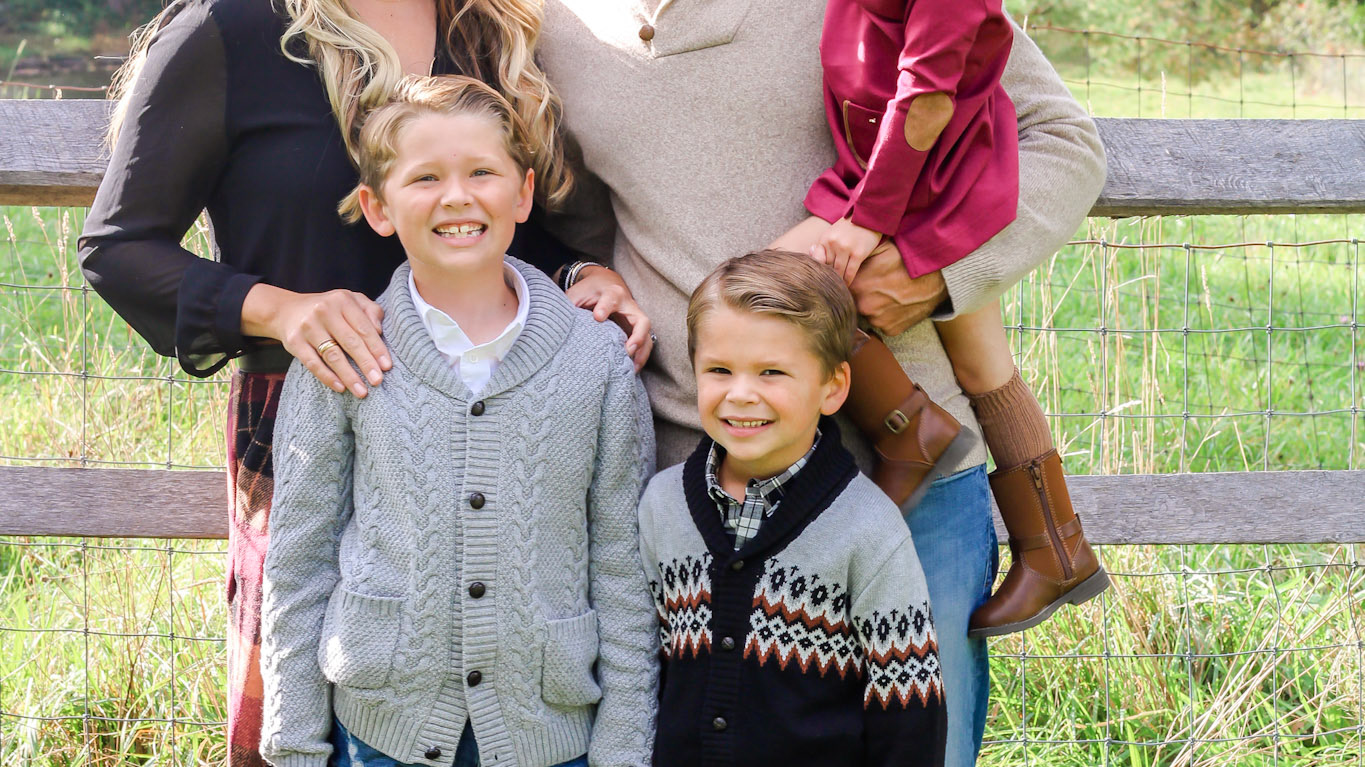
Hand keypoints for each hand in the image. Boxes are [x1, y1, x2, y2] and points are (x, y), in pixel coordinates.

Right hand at [242, 283, 389, 396]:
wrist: (287, 310)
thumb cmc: (329, 309)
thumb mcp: (350, 301)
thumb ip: (370, 311)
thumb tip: (380, 330)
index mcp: (342, 300)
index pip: (364, 327)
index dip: (377, 348)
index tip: (387, 366)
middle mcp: (324, 311)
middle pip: (350, 342)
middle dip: (366, 363)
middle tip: (378, 381)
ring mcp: (308, 326)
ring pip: (332, 355)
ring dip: (349, 375)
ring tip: (362, 391)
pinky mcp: (294, 341)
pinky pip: (313, 363)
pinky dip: (327, 377)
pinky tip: (340, 387)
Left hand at [565, 265, 654, 370]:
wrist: (605, 283)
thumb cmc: (589, 290)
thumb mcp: (577, 293)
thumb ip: (569, 305)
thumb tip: (556, 324)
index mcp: (611, 293)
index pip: (611, 298)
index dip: (605, 307)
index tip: (598, 317)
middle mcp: (628, 305)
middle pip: (641, 320)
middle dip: (637, 336)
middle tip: (627, 350)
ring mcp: (635, 318)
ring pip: (647, 335)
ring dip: (642, 353)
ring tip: (632, 369)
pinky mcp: (636, 329)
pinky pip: (645, 344)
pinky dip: (640, 357)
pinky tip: (632, 371)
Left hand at [811, 217, 883, 283]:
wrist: (868, 216)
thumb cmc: (849, 227)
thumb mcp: (832, 232)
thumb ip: (822, 245)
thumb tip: (810, 254)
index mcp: (824, 239)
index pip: (818, 261)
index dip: (819, 272)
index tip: (819, 281)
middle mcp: (833, 244)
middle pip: (827, 268)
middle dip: (827, 278)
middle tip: (826, 289)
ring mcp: (845, 248)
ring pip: (838, 272)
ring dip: (838, 282)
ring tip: (837, 290)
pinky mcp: (858, 253)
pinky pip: (850, 272)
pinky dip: (848, 281)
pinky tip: (847, 286)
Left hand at [848, 242, 947, 335]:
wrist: (937, 276)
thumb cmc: (907, 260)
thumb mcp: (879, 249)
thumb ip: (857, 258)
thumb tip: (841, 261)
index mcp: (857, 286)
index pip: (842, 289)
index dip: (850, 284)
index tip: (859, 280)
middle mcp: (864, 307)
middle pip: (854, 304)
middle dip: (862, 296)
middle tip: (878, 286)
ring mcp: (878, 321)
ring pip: (869, 314)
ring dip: (875, 307)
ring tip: (890, 294)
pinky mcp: (891, 330)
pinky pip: (883, 324)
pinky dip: (888, 316)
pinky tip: (898, 304)